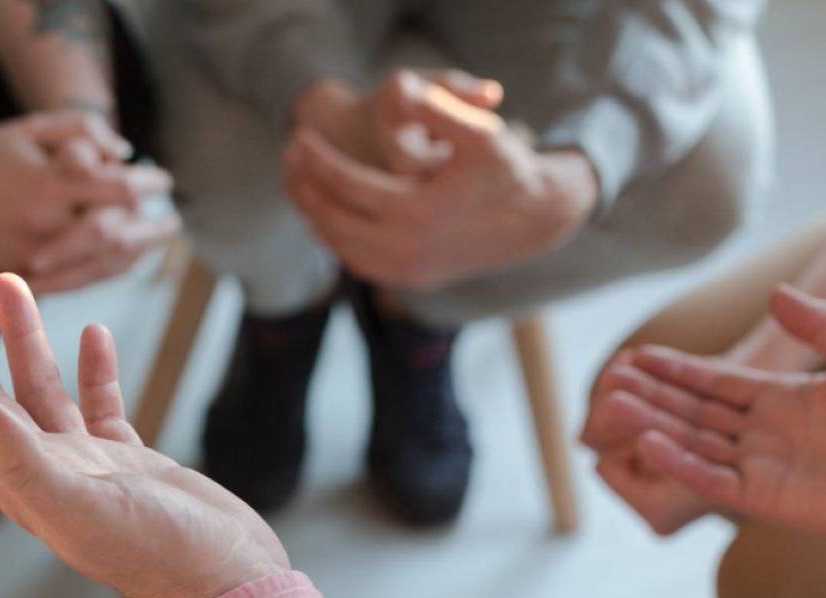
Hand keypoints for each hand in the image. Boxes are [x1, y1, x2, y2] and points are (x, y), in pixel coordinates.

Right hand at [0, 112, 172, 286]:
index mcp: (46, 184)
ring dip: (135, 254)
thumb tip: (125, 155)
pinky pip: (77, 281)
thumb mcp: (31, 129)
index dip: (146, 183)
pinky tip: (123, 260)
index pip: (116, 188)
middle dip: (150, 227)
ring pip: (101, 264)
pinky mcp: (25, 276)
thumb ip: (81, 132)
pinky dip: (106, 271)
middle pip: (116, 233)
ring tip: (154, 241)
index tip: (162, 180)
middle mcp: (43, 225)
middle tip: (171, 221)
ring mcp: (33, 257)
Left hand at [0, 274, 288, 597]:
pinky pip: (100, 405)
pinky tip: (94, 333)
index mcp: (20, 487)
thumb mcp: (81, 504)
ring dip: (23, 341)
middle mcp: (44, 474)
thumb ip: (24, 461)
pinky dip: (93, 369)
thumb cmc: (157, 553)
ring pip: (41, 392)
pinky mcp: (129, 462)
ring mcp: (86, 467)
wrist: (224, 578)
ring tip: (10, 286)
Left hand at [284, 85, 597, 290]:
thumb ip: (438, 111)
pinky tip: (326, 213)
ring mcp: (408, 271)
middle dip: (304, 189)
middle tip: (288, 160)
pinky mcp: (412, 281)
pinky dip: (336, 239)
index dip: (316, 159)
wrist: (536, 220)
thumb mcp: (481, 133)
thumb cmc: (507, 168)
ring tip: (299, 185)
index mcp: (417, 211)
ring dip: (314, 216)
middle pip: (333, 220)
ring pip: (340, 247)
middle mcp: (407, 249)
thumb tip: (400, 89)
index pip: (346, 185)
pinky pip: (359, 263)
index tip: (297, 137)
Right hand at [603, 285, 825, 547]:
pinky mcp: (762, 499)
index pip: (716, 382)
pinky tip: (649, 441)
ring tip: (616, 406)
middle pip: (694, 411)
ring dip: (654, 424)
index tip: (640, 356)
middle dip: (654, 395)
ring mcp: (760, 468)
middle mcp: (763, 434)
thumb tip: (774, 293)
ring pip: (693, 442)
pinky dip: (678, 462)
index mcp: (782, 400)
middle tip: (613, 379)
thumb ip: (819, 322)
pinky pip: (709, 479)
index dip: (679, 369)